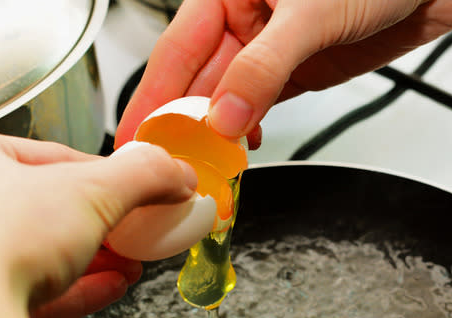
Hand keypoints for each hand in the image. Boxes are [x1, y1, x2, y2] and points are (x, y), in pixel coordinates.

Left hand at [0, 124, 196, 317]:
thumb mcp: (94, 189)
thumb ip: (144, 175)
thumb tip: (177, 172)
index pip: (56, 159)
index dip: (109, 175)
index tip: (142, 189)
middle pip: (50, 209)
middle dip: (106, 224)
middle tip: (139, 230)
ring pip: (41, 254)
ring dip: (97, 259)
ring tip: (134, 263)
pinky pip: (33, 292)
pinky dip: (76, 290)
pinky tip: (110, 288)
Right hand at [116, 0, 451, 146]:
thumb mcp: (312, 15)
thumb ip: (266, 66)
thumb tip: (227, 115)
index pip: (178, 49)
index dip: (155, 96)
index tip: (139, 137)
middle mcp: (245, 18)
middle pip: (199, 79)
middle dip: (183, 123)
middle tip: (166, 166)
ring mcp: (271, 47)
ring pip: (230, 96)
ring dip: (217, 133)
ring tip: (202, 167)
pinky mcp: (299, 69)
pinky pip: (262, 104)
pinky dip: (251, 128)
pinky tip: (243, 146)